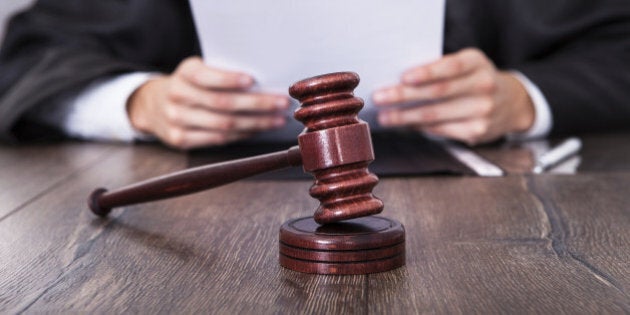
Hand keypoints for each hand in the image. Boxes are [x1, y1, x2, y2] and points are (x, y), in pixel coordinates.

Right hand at [127, 56, 289, 148]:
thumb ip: (221, 74)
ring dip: (256, 123)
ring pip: (223, 125)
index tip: (252, 80)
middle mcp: (177, 95)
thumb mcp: (197, 70)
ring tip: (277, 120)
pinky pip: (218, 139)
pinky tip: (258, 130)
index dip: (229, 79)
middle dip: (257, 104)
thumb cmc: (189, 85)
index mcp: (185, 73)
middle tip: (281, 103)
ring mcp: (177, 120)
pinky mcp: (180, 139)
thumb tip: (263, 85)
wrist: (151, 105)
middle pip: (222, 103)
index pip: (207, 76)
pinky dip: (241, 135)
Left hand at [373, 48, 534, 144]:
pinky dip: (418, 127)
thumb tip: (399, 81)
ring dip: (405, 116)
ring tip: (384, 116)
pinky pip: (440, 129)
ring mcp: (482, 111)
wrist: (511, 103)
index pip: (451, 67)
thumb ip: (439, 69)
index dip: (427, 72)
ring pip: (435, 115)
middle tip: (380, 98)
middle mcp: (483, 86)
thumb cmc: (474, 80)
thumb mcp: (465, 65)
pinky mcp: (477, 131)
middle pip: (438, 93)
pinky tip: (404, 124)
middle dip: (404, 96)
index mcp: (477, 62)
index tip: (404, 77)